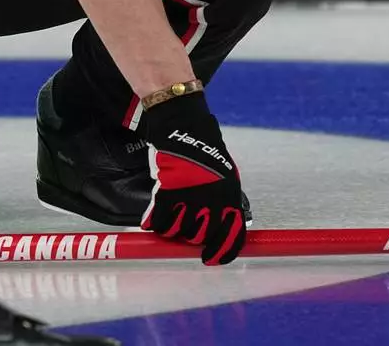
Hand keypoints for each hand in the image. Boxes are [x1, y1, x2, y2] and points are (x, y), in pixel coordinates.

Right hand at [139, 92, 246, 264]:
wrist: (184, 129)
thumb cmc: (206, 154)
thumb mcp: (226, 178)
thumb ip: (226, 204)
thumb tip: (228, 231)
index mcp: (230, 197)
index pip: (232, 236)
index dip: (222, 252)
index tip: (212, 260)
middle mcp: (211, 202)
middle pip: (200, 238)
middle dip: (193, 237)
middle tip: (187, 223)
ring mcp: (188, 199)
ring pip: (179, 232)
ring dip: (174, 229)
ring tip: (173, 213)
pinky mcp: (166, 194)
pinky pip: (159, 223)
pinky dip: (156, 222)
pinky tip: (158, 213)